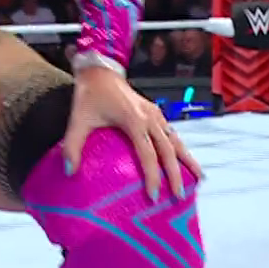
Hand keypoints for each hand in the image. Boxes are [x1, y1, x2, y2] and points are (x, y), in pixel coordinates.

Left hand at [61, 65, 198, 200]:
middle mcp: (150, 117)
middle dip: (176, 174)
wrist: (101, 70)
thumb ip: (73, 145)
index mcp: (134, 120)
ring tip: (199, 180)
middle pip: (169, 150)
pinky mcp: (156, 113)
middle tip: (178, 196)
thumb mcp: (78, 119)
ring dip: (187, 160)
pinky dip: (181, 149)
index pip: (148, 154)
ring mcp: (156, 114)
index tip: (153, 196)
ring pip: (176, 141)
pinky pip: (172, 134)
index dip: (153, 176)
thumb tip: (69, 171)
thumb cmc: (90, 94)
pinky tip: (186, 162)